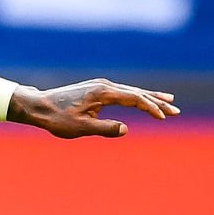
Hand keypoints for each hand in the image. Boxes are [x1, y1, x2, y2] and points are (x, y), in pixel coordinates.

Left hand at [12, 80, 178, 137]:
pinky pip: (122, 92)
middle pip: (137, 92)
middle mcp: (104, 85)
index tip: (163, 117)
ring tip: (169, 102)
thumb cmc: (56, 119)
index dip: (151, 108)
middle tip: (175, 111)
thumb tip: (126, 129)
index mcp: (103, 92)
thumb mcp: (80, 128)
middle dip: (157, 102)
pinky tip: (143, 99)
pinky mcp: (96, 89)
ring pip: (131, 91)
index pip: (135, 98)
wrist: (38, 106)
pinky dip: (136, 96)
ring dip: (149, 98)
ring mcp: (100, 86)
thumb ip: (104, 129)